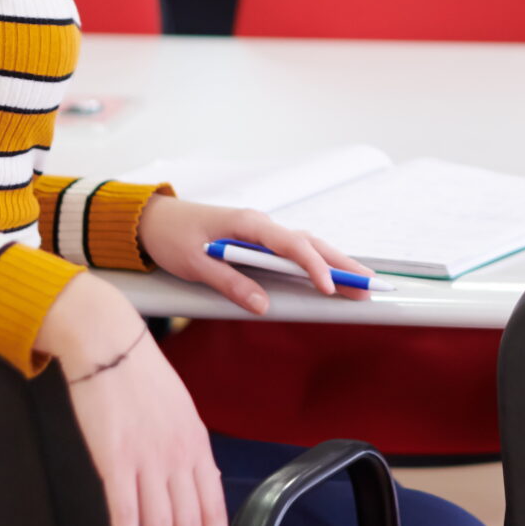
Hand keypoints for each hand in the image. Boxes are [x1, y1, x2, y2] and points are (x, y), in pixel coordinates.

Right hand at [35, 276, 227, 525]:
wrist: (108, 342)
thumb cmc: (140, 374)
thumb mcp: (179, 411)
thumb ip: (188, 451)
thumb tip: (196, 487)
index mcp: (196, 443)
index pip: (214, 505)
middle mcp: (177, 455)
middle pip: (190, 524)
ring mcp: (147, 459)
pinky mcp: (114, 460)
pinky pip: (124, 514)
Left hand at [138, 194, 371, 312]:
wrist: (153, 219)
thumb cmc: (173, 237)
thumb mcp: (195, 264)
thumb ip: (230, 282)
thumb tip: (263, 306)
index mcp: (248, 223)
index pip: (292, 245)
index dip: (314, 267)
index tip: (331, 289)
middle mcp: (260, 224)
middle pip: (310, 243)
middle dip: (342, 264)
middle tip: (371, 286)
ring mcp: (261, 232)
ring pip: (306, 246)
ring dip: (334, 263)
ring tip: (361, 282)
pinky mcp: (257, 241)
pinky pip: (294, 251)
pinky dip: (316, 262)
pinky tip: (332, 275)